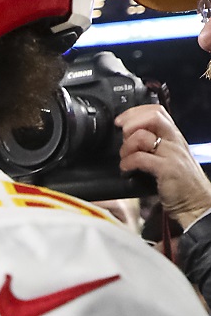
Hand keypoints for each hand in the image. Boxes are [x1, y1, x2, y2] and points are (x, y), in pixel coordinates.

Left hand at [117, 105, 210, 229]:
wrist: (196, 203)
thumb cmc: (178, 183)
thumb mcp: (167, 157)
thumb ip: (153, 144)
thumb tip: (127, 137)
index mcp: (173, 137)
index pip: (156, 111)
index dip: (134, 112)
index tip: (120, 121)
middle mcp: (175, 142)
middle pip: (152, 117)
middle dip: (131, 123)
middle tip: (123, 137)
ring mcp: (173, 154)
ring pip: (142, 137)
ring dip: (126, 147)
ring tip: (124, 158)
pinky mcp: (168, 169)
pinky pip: (140, 158)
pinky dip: (127, 163)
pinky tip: (126, 169)